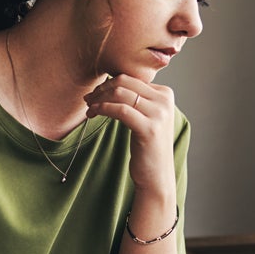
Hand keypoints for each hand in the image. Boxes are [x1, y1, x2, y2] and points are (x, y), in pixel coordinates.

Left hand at [83, 75, 176, 194]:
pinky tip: (93, 113)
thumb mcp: (146, 116)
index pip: (132, 78)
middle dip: (102, 89)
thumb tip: (110, 82)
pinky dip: (103, 108)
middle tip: (88, 99)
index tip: (96, 93)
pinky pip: (120, 110)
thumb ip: (137, 98)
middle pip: (125, 82)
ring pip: (120, 93)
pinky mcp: (149, 128)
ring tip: (89, 108)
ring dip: (99, 98)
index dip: (109, 83)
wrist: (157, 175)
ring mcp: (159, 114)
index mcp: (166, 94)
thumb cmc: (148, 147)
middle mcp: (165, 101)